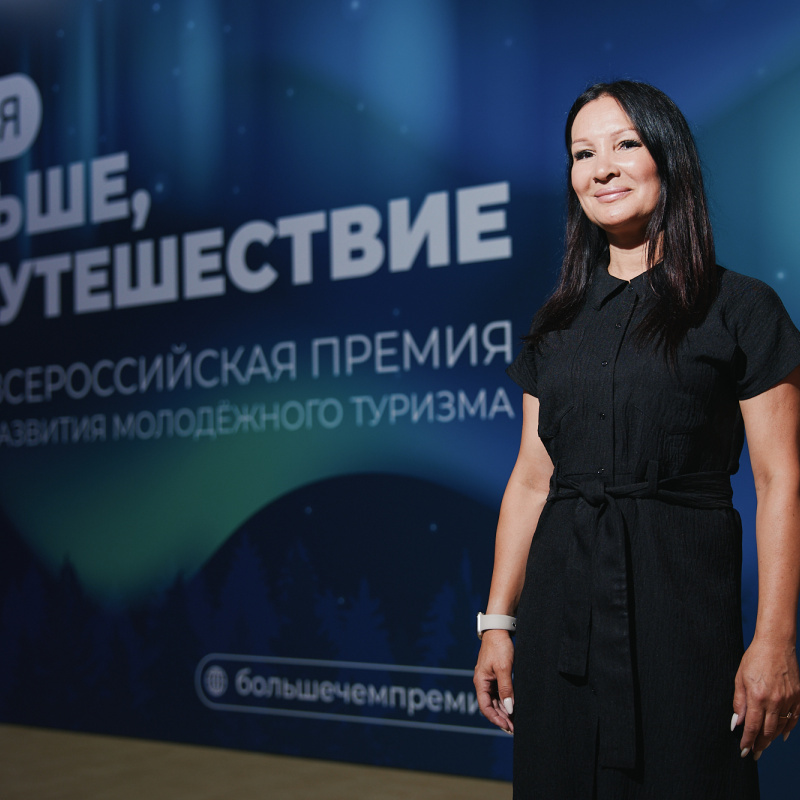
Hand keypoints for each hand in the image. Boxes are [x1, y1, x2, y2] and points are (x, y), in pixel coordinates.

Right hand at [473, 629, 514, 732]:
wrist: (498, 631)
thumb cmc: (499, 647)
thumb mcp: (504, 668)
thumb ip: (506, 689)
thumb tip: (509, 709)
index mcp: (480, 682)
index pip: (485, 707)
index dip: (496, 719)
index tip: (508, 726)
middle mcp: (483, 683)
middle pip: (490, 706)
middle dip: (502, 718)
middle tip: (515, 729)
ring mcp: (489, 680)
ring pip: (495, 701)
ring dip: (504, 712)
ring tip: (515, 722)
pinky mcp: (495, 676)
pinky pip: (499, 694)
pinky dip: (506, 702)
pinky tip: (514, 709)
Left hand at [732, 637, 799, 758]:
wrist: (776, 644)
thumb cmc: (754, 658)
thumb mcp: (740, 678)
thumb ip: (739, 701)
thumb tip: (736, 722)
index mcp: (757, 697)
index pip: (751, 726)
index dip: (747, 740)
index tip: (743, 750)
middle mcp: (774, 701)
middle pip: (767, 731)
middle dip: (759, 744)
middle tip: (754, 754)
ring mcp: (789, 700)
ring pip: (781, 727)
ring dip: (772, 739)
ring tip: (764, 746)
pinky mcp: (798, 696)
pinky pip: (794, 718)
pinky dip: (788, 728)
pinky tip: (781, 735)